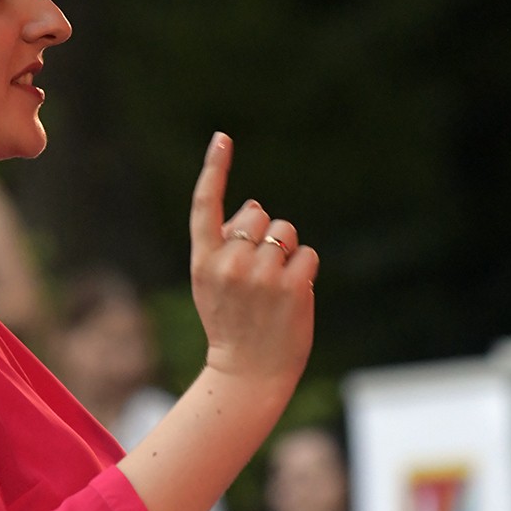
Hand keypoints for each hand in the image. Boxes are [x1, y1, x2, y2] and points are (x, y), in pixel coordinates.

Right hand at [189, 133, 317, 392]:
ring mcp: (259, 275)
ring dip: (287, 254)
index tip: (222, 138)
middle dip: (266, 234)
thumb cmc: (232, 323)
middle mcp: (228, 263)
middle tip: (259, 276)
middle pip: (259, 214)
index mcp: (203, 260)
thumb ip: (225, 245)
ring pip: (286, 233)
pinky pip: (307, 254)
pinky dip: (305, 271)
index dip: (214, 168)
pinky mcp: (289, 287)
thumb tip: (255, 206)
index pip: (205, 205)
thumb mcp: (213, 284)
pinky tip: (292, 296)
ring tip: (275, 289)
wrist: (247, 372)